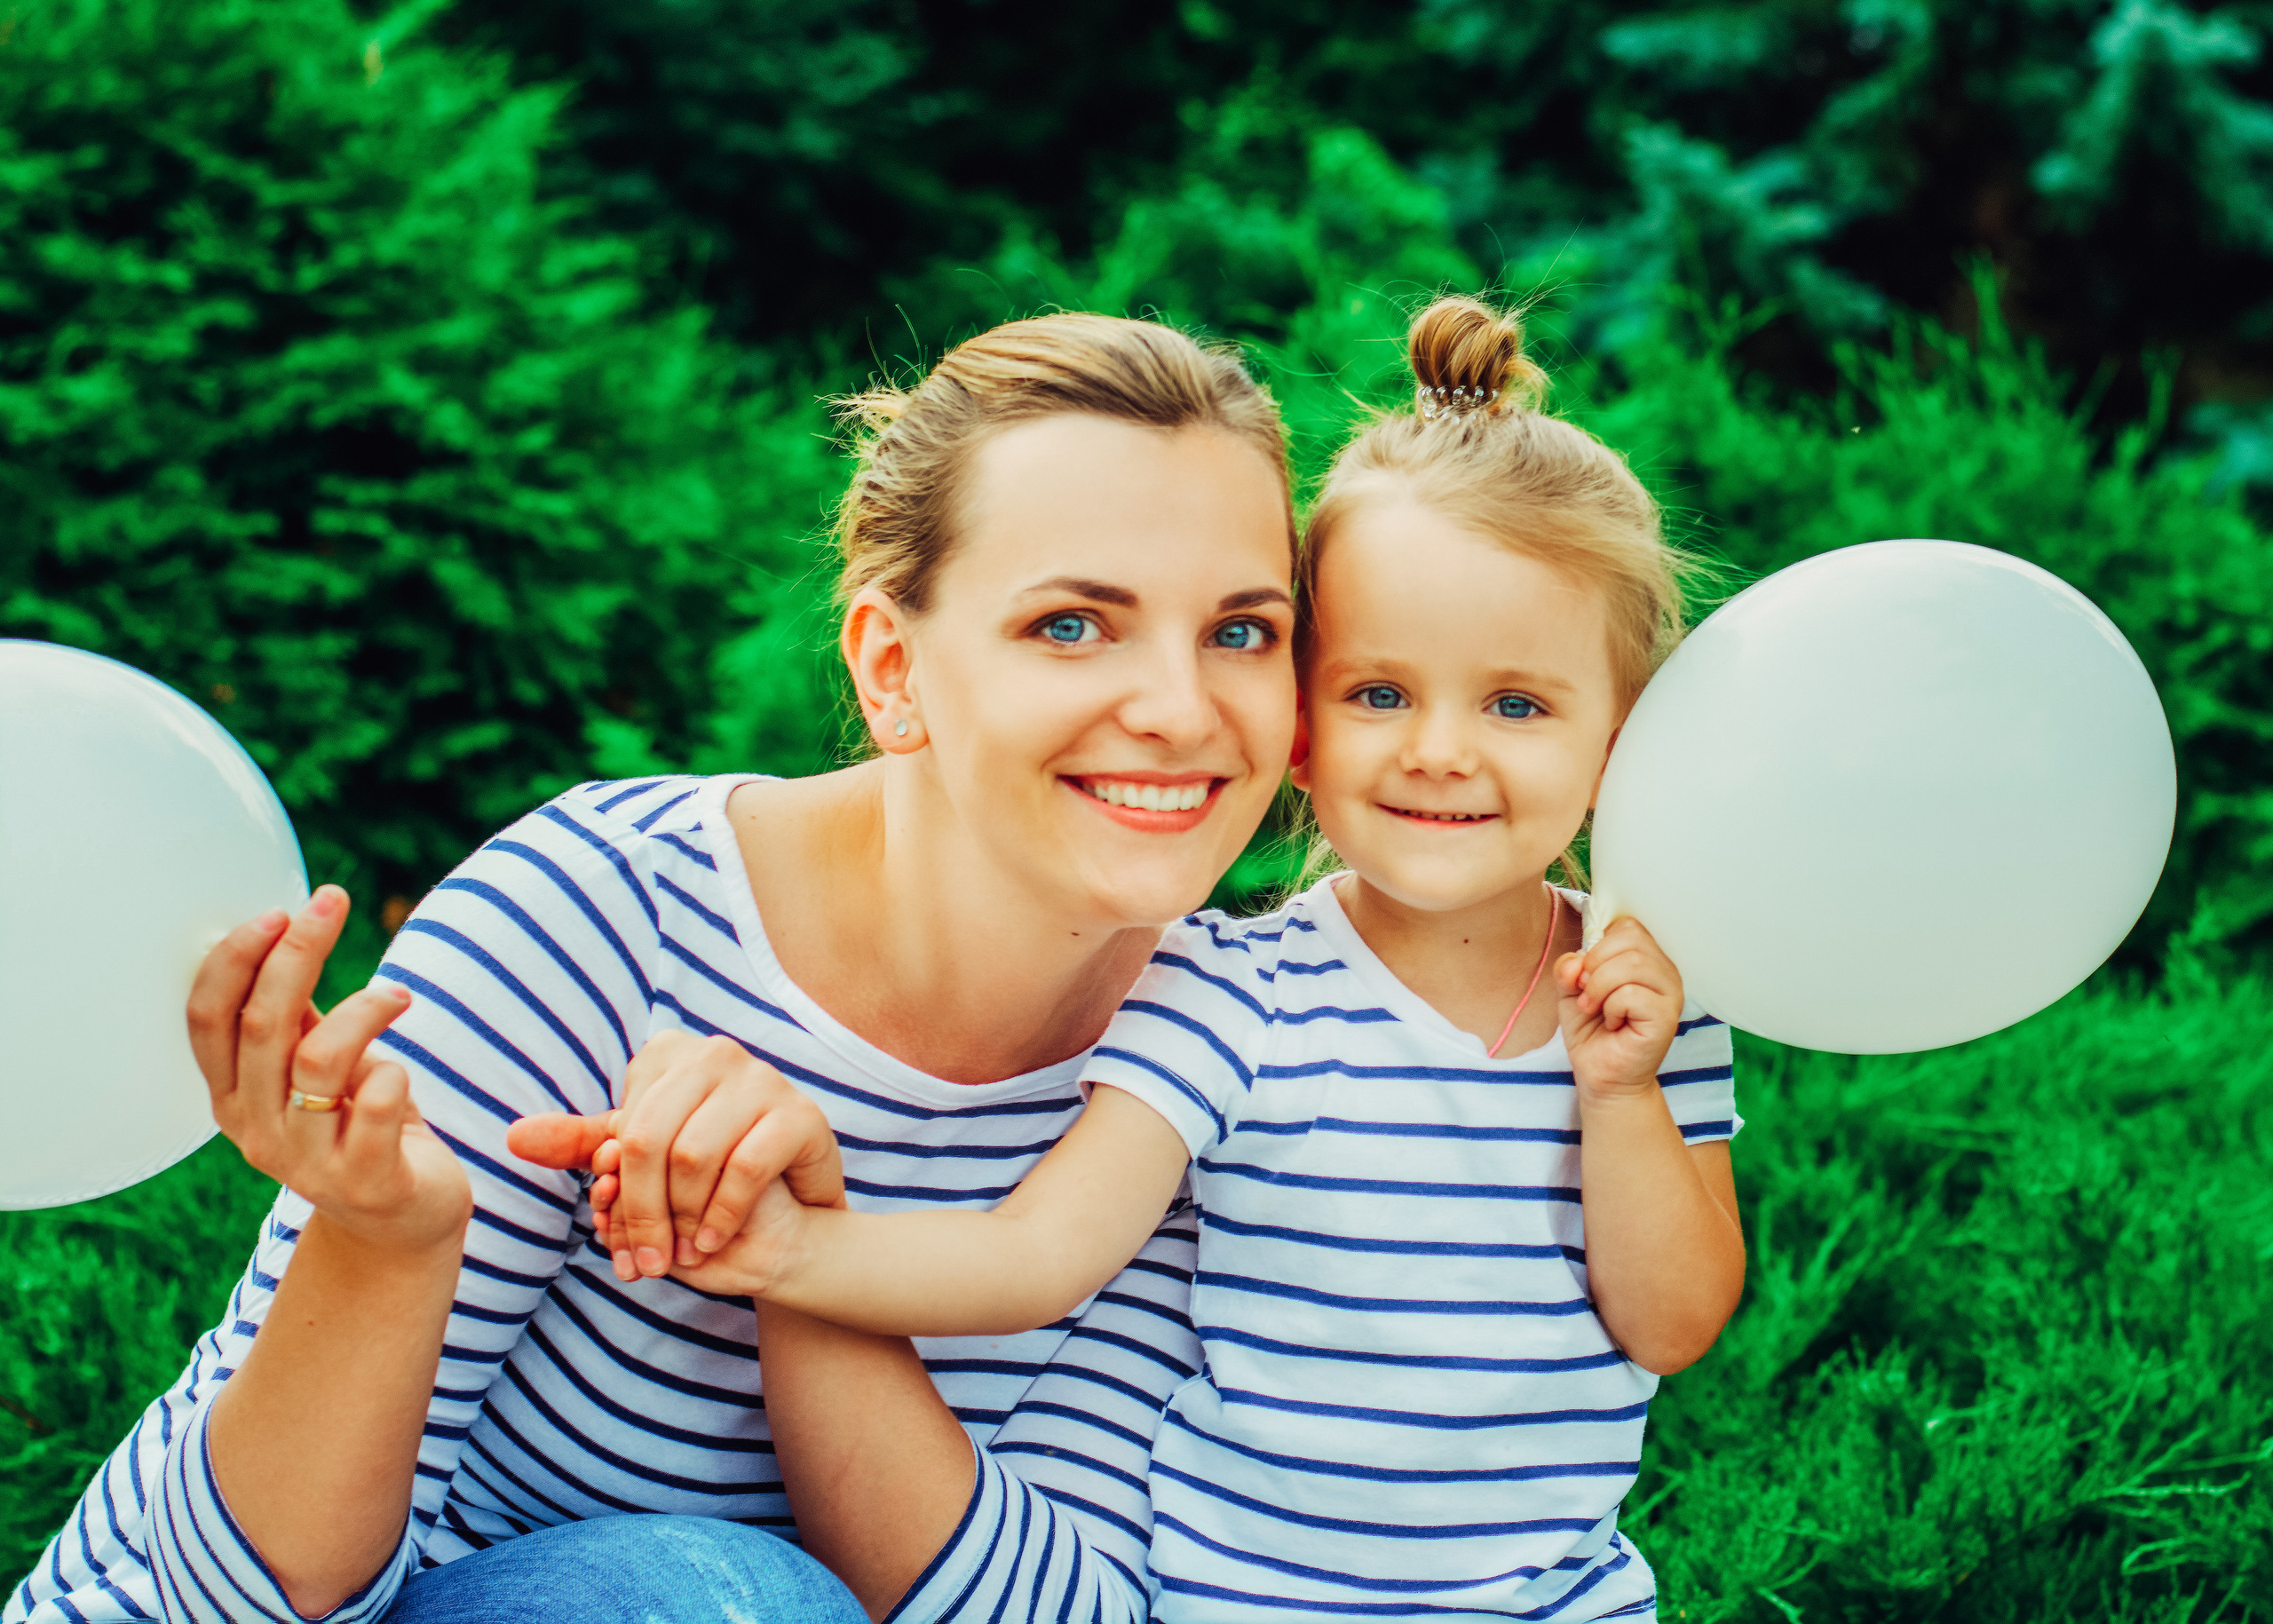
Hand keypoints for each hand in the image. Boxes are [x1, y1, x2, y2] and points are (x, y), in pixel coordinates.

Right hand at [188, 887, 470, 1256]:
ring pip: (318, 1060)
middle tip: (333, 902)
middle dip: (297, 952)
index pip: (207, 1019)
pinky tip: (400, 1071)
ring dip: (363, 1009)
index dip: (234, 960)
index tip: (278, 911)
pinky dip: (391, 1072)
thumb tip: (284, 933)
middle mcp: (256, 1130)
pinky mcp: (365, 1181)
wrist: (402, 1223)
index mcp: (233, 1097)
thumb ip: (299, 1019)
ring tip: (398, 995)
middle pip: (262, 1025)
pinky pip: (374, 1105)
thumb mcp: (320, 1070)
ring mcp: (306, 1161)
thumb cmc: (361, 1129)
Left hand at [507, 1030, 842, 1281]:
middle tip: (644, 1264)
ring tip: (682, 1252)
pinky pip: (745, 1169)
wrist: (791, 1201)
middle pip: (648, 1142)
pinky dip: (721, 1216)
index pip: (621, 1130)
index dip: (616, 1193)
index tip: (616, 1235)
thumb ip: (584, 1144)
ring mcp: (763, 1079)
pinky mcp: (800, 1114)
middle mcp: (716, 1054)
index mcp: (669, 1055)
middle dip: (641, 1214)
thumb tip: (514, 1137)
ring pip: (695, 1156)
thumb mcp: (644, 1155)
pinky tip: (712, 1241)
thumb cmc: (708, 1172)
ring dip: (682, 1219)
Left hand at [1556, 916, 1684, 1100]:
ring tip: (1596, 1009)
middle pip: (1630, 939)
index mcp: (1646, 959)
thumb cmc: (1593, 1033)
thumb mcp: (1570, 992)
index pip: (1627, 926)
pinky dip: (1612, 1008)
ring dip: (1600, 987)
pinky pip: (1632, 993)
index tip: (1585, 974)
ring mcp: (1670, 993)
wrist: (1602, 1077)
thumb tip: (1575, 960)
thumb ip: (1569, 968)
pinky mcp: (1667, 1017)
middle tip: (1587, 994)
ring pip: (1632, 963)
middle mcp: (1664, 972)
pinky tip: (1614, 1024)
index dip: (1598, 946)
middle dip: (1595, 965)